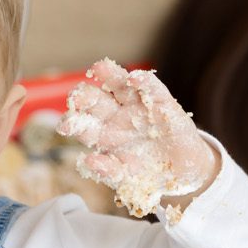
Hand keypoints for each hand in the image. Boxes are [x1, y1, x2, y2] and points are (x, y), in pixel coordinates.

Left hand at [56, 59, 218, 216]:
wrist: (182, 175)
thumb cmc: (147, 176)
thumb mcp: (127, 180)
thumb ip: (108, 171)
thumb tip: (88, 160)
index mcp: (102, 135)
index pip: (82, 124)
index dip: (73, 122)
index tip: (65, 125)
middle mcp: (116, 117)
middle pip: (95, 100)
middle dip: (84, 96)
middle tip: (76, 97)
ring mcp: (138, 107)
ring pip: (119, 85)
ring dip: (109, 75)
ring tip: (98, 68)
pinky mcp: (162, 103)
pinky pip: (152, 89)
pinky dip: (145, 82)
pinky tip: (135, 78)